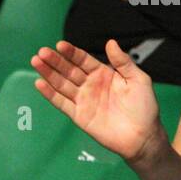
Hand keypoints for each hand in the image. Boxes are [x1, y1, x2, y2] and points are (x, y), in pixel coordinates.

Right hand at [31, 39, 162, 163]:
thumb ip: (123, 62)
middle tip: (42, 52)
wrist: (143, 136)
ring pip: (62, 84)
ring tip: (36, 61)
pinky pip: (61, 102)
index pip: (84, 60)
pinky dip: (50, 94)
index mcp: (104, 74)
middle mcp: (91, 85)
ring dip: (48, 73)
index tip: (60, 45)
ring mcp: (83, 100)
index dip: (72, 53)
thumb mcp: (138, 80)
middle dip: (55, 60)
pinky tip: (39, 83)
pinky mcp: (78, 115)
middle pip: (69, 70)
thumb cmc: (144, 107)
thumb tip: (110, 42)